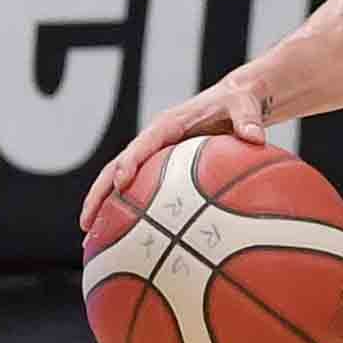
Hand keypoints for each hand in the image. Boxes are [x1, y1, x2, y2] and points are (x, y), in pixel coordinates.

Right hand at [81, 71, 275, 236]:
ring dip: (103, 209)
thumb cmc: (239, 102)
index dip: (129, 163)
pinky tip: (125, 243)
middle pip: (116, 167)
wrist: (236, 99)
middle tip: (86, 224)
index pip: (143, 144)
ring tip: (90, 242)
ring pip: (120, 183)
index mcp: (169, 125)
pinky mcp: (160, 168)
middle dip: (99, 195)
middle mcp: (153, 140)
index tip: (120, 183)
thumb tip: (255, 138)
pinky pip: (141, 191)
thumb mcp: (245, 106)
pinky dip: (129, 213)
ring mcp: (154, 155)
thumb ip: (248, 121)